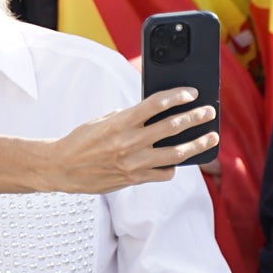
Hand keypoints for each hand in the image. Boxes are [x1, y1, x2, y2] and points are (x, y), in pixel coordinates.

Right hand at [49, 88, 217, 193]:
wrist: (63, 168)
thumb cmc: (81, 140)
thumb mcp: (103, 120)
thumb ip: (129, 116)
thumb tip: (155, 112)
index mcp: (120, 122)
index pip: (155, 104)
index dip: (177, 96)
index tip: (191, 93)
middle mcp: (128, 142)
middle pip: (171, 127)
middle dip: (195, 118)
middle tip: (209, 112)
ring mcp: (133, 163)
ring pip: (175, 154)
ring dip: (196, 145)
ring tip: (210, 138)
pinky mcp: (133, 179)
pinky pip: (163, 174)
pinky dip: (172, 166)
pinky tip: (176, 161)